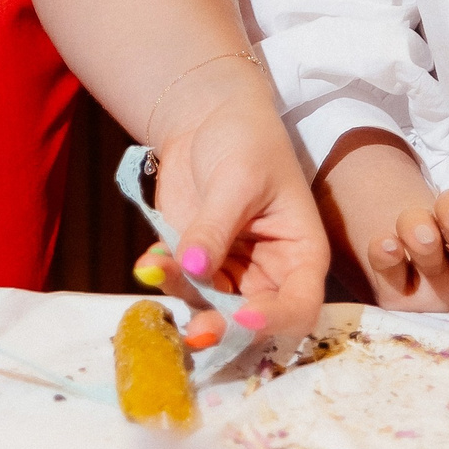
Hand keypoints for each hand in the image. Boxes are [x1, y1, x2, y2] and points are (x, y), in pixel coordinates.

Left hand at [142, 65, 329, 349]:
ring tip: (158, 268)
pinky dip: (164, 278)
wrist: (209, 117)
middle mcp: (269, 273)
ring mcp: (231, 270)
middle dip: (223, 325)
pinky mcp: (197, 263)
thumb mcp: (238, 179)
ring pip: (210, 306)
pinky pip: (181, 284)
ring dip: (184, 296)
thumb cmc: (245, 140)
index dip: (275, 321)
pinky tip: (149, 263)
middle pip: (252, 320)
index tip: (244, 318)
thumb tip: (196, 268)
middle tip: (196, 330)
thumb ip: (216, 226)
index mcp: (300, 254)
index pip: (299, 305)